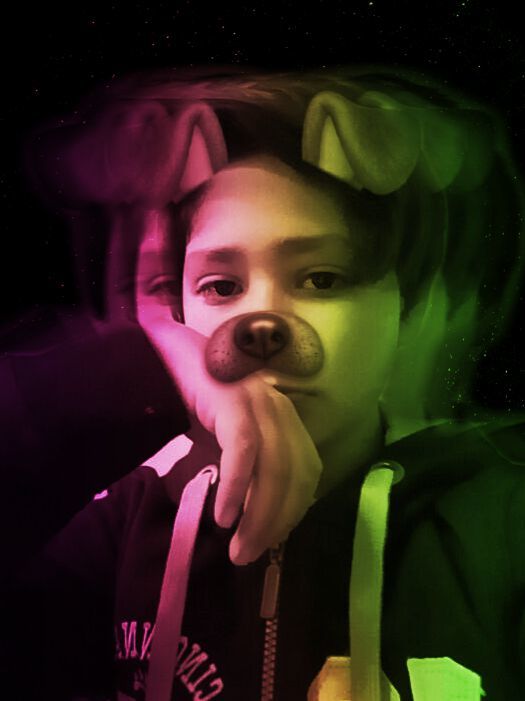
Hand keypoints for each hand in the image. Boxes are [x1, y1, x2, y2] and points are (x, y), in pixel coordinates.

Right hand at [141, 318, 322, 564]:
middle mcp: (279, 409)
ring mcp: (259, 402)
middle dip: (277, 523)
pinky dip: (237, 488)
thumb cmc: (190, 397)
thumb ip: (236, 470)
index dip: (292, 511)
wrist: (160, 353)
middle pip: (297, 475)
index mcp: (283, 419)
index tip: (269, 540)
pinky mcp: (233, 400)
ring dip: (259, 516)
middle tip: (249, 555)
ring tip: (238, 549)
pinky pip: (244, 450)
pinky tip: (223, 516)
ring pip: (276, 468)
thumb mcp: (219, 441)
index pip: (306, 472)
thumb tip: (236, 516)